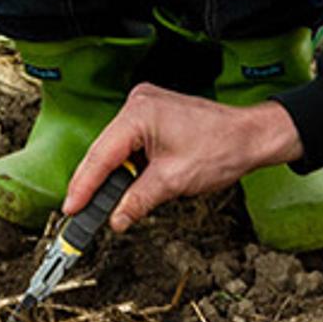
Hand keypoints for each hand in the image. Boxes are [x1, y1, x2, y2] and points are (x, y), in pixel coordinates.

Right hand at [61, 82, 301, 229]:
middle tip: (80, 213)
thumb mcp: (174, 181)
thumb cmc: (222, 148)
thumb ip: (138, 200)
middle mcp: (138, 103)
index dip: (84, 186)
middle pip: (105, 150)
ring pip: (116, 148)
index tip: (71, 209)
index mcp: (139, 113)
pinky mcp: (154, 115)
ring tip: (101, 205)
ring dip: (113, 176)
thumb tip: (115, 218)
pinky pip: (130, 143)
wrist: (251, 136)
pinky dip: (128, 165)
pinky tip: (125, 185)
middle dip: (95, 183)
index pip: (102, 155)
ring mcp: (146, 107)